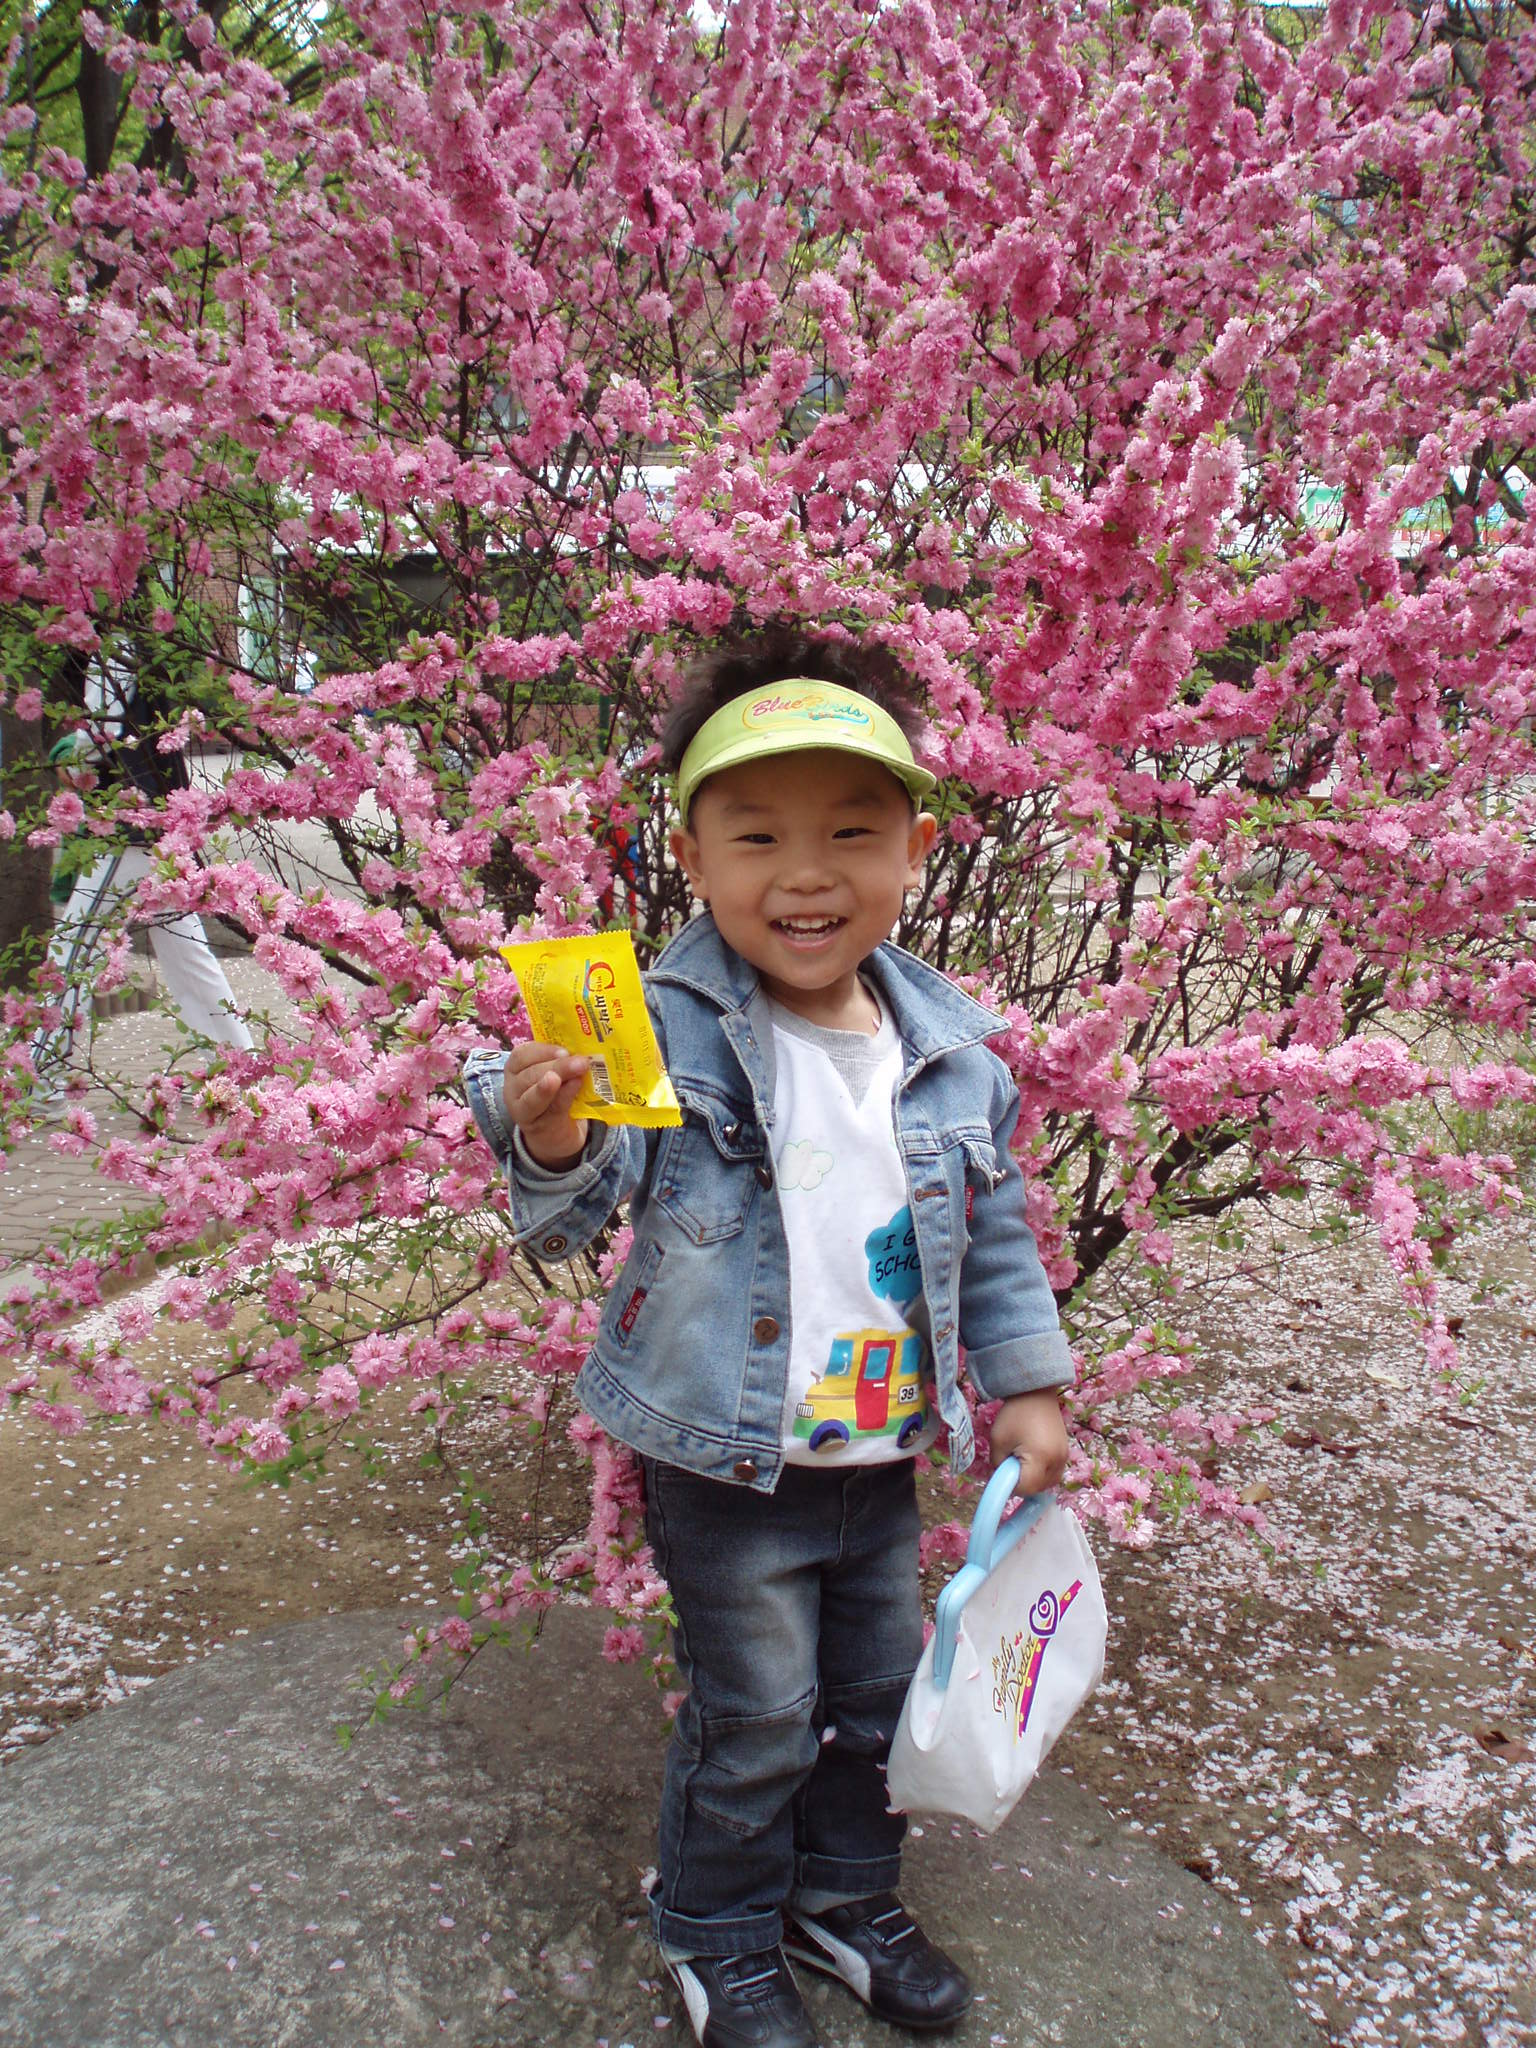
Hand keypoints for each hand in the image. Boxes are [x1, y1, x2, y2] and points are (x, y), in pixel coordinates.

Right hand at [502, 1041, 589, 1166]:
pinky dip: (565, 1097)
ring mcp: (522, 1110)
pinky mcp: (537, 1127)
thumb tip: (580, 1053)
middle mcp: (512, 1089)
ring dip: (559, 1082)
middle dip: (557, 1066)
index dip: (542, 1051)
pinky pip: (551, 1109)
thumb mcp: (553, 1073)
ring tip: (576, 1076)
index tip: (564, 1051)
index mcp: (515, 1069)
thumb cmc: (553, 1094)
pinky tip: (576, 1088)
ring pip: (535, 1095)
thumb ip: (561, 1062)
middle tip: (581, 1062)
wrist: (554, 1132)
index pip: (521, 1055)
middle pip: (530, 1075)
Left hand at [989, 1389, 1069, 1496]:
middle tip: (1010, 1467)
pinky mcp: (1066, 1453)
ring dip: (1033, 1480)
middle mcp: (1057, 1461)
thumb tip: (1002, 1481)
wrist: (1036, 1393)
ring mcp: (1064, 1457)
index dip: (1011, 1487)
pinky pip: (1053, 1473)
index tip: (1003, 1474)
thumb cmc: (1014, 1414)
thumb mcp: (998, 1440)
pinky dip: (1041, 1473)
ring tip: (1020, 1462)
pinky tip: (1031, 1460)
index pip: (1026, 1488)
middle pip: (1038, 1489)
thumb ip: (998, 1465)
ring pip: (1047, 1483)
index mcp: (1040, 1457)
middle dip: (1022, 1484)